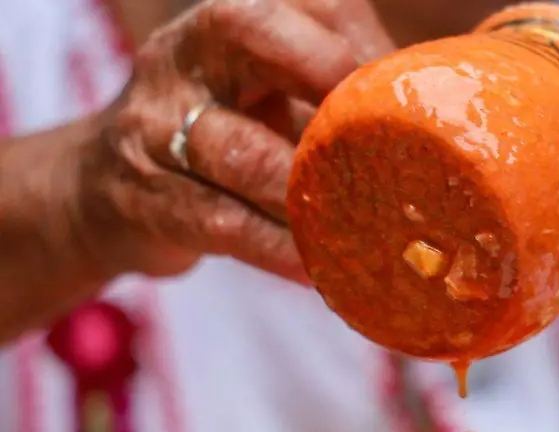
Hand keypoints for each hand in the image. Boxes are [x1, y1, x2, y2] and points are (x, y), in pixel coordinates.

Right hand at [69, 0, 394, 282]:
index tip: (403, 93)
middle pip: (248, 32)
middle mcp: (184, 55)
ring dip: (311, 192)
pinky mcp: (146, 197)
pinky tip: (321, 270)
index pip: (301, 3)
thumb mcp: (272, 94)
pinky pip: (222, 222)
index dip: (354, 42)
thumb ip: (340, 91)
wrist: (105, 189)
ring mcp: (154, 123)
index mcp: (230, 23)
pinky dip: (279, 249)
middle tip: (384, 141)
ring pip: (241, 150)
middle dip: (324, 77)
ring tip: (368, 226)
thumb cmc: (226, 134)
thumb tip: (444, 113)